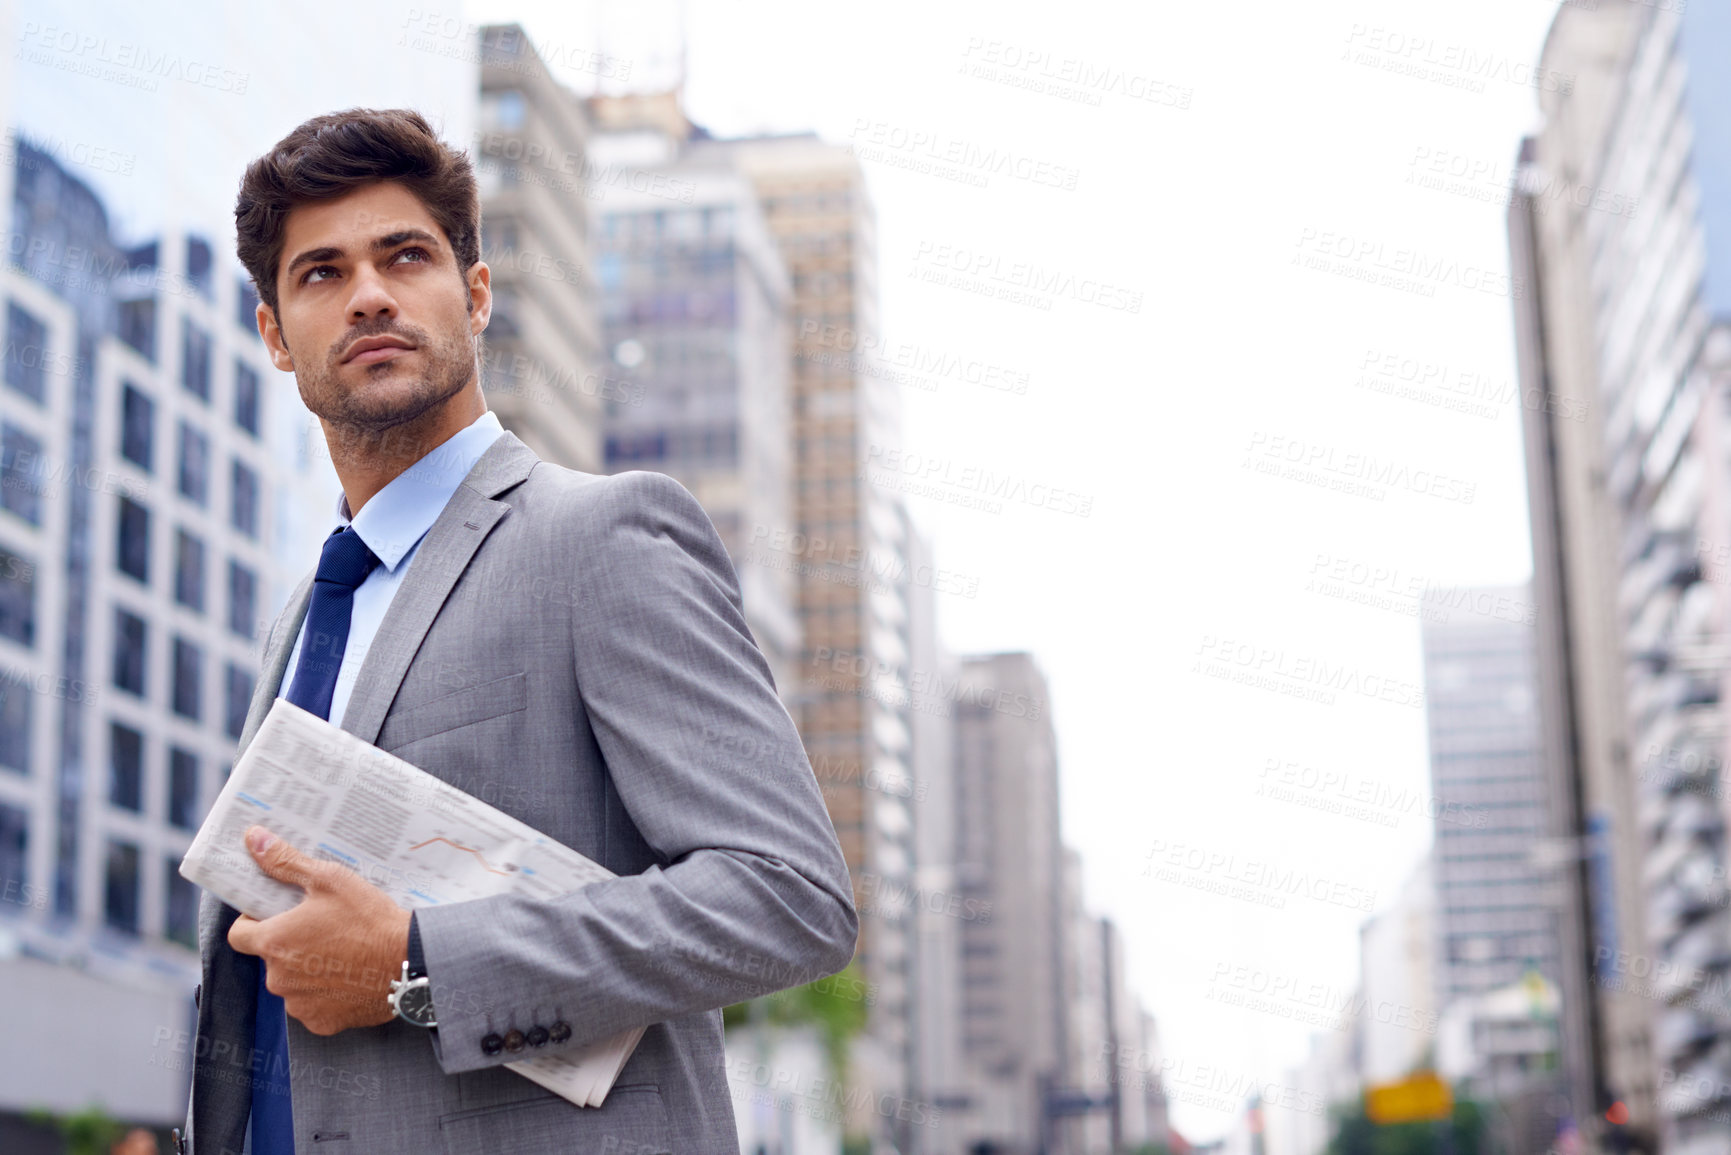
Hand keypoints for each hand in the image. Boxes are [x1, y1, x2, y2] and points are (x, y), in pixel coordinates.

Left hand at [227, 825, 412, 1035]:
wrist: (409, 962)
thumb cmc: (369, 920)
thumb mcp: (330, 881)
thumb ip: (287, 863)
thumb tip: (254, 838)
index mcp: (274, 942)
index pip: (239, 935)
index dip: (254, 922)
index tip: (277, 915)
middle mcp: (278, 978)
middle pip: (272, 958)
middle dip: (291, 945)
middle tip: (324, 929)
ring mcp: (299, 1004)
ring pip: (293, 983)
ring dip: (308, 971)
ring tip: (342, 954)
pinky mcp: (322, 1022)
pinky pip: (315, 1005)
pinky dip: (327, 994)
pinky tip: (351, 978)